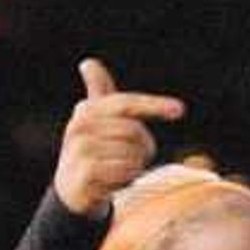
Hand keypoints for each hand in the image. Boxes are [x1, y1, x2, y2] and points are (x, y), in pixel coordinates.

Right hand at [55, 58, 185, 217]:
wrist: (70, 188)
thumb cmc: (92, 148)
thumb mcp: (95, 118)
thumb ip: (97, 89)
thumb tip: (88, 62)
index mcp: (87, 110)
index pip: (127, 103)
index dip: (154, 105)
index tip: (179, 110)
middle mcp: (80, 128)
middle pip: (134, 131)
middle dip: (142, 147)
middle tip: (132, 158)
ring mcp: (80, 151)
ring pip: (131, 155)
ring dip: (134, 167)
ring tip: (119, 171)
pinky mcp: (85, 174)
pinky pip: (123, 173)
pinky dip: (125, 181)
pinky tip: (113, 183)